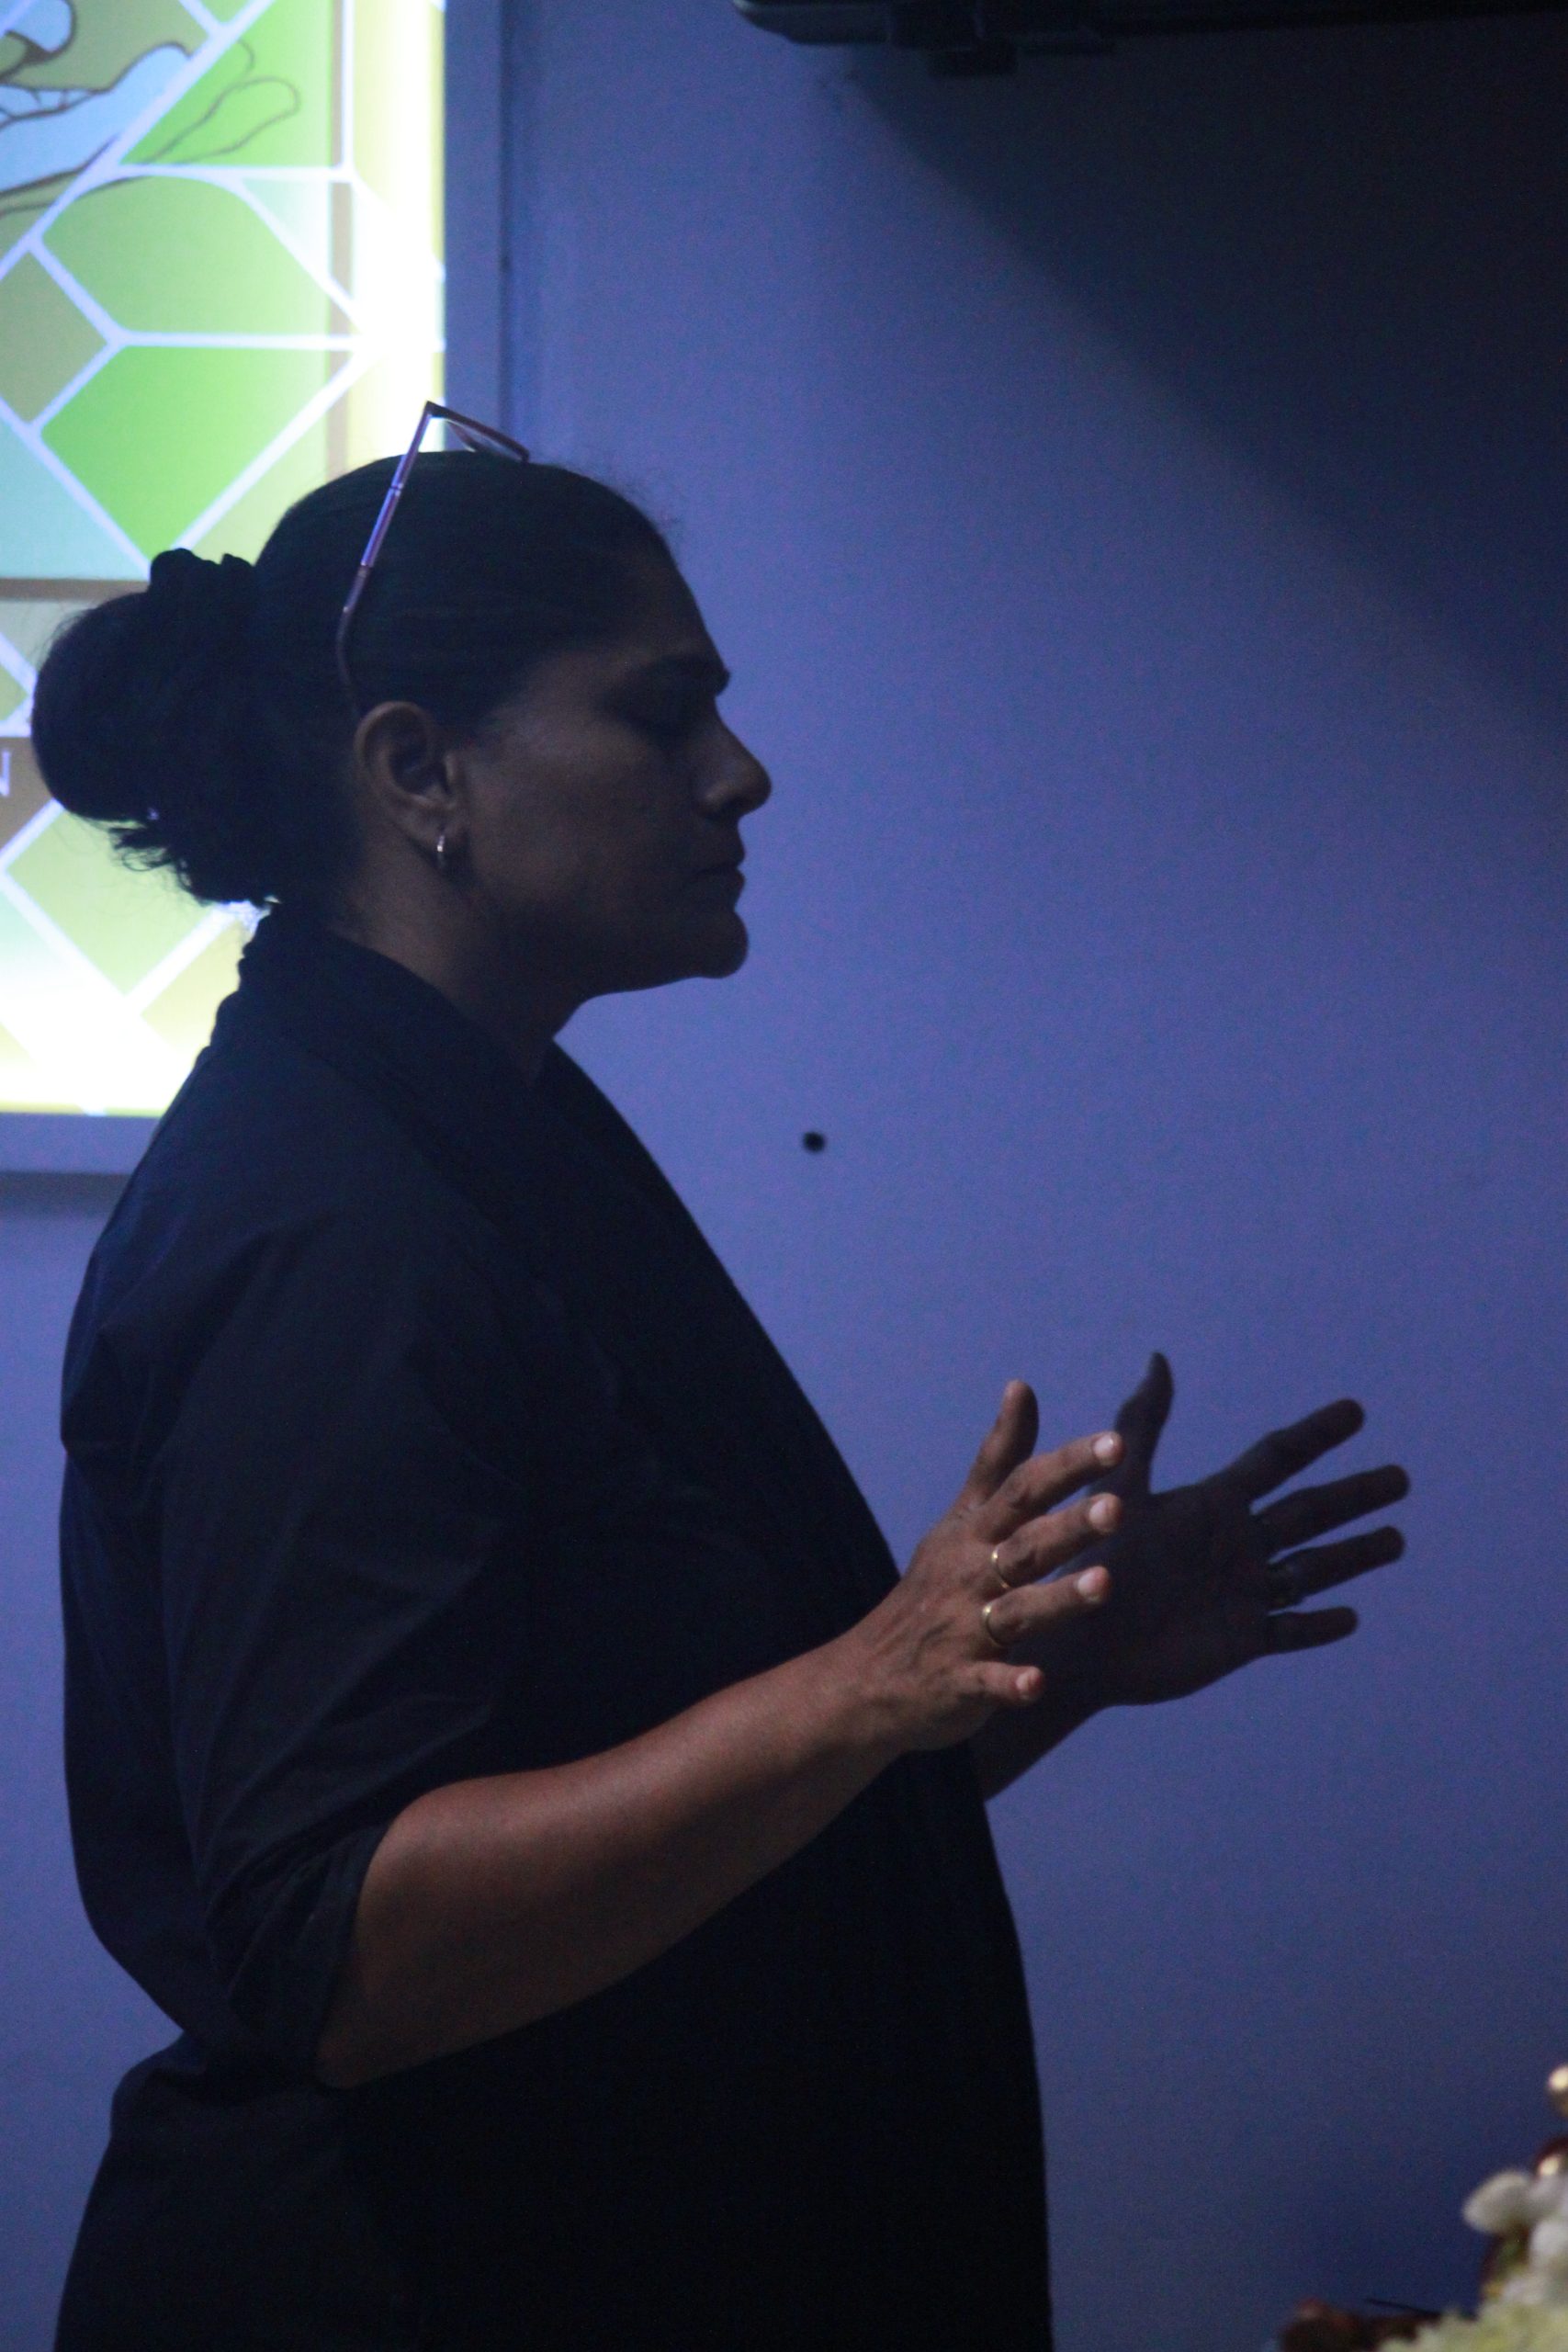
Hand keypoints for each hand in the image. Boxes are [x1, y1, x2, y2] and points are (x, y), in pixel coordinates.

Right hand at [846, 1385, 1127, 1753]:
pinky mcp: (959, 1684)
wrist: (867, 1677)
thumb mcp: (960, 1520)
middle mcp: (972, 1576)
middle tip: (1117, 1508)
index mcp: (975, 1535)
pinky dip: (1009, 1685)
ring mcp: (964, 1631)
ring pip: (1017, 1613)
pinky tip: (1036, 1683)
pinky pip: (987, 1685)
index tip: (1116, 1441)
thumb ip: (998, 1459)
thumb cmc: (931, 1590)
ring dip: (1058, 1599)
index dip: (1067, 1465)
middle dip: (1071, 1526)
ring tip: (1103, 1586)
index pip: (1024, 1489)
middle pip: (1026, 1545)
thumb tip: (1022, 1386)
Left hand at [1041, 1353, 1407, 1709]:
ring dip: (1353, 1556)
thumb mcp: (1119, 1485)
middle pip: (1309, 1513)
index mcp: (1212, 1503)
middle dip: (1355, 1496)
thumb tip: (1158, 1358)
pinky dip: (1320, 1625)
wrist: (1074, 1639)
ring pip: (1312, 1569)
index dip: (1316, 1435)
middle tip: (1401, 1478)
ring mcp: (1241, 1592)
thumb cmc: (1090, 1559)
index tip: (1355, 1410)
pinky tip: (1351, 1617)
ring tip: (1397, 1540)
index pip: (1277, 1460)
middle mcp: (1234, 1544)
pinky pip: (1290, 1630)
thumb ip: (1142, 1425)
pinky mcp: (1240, 1640)